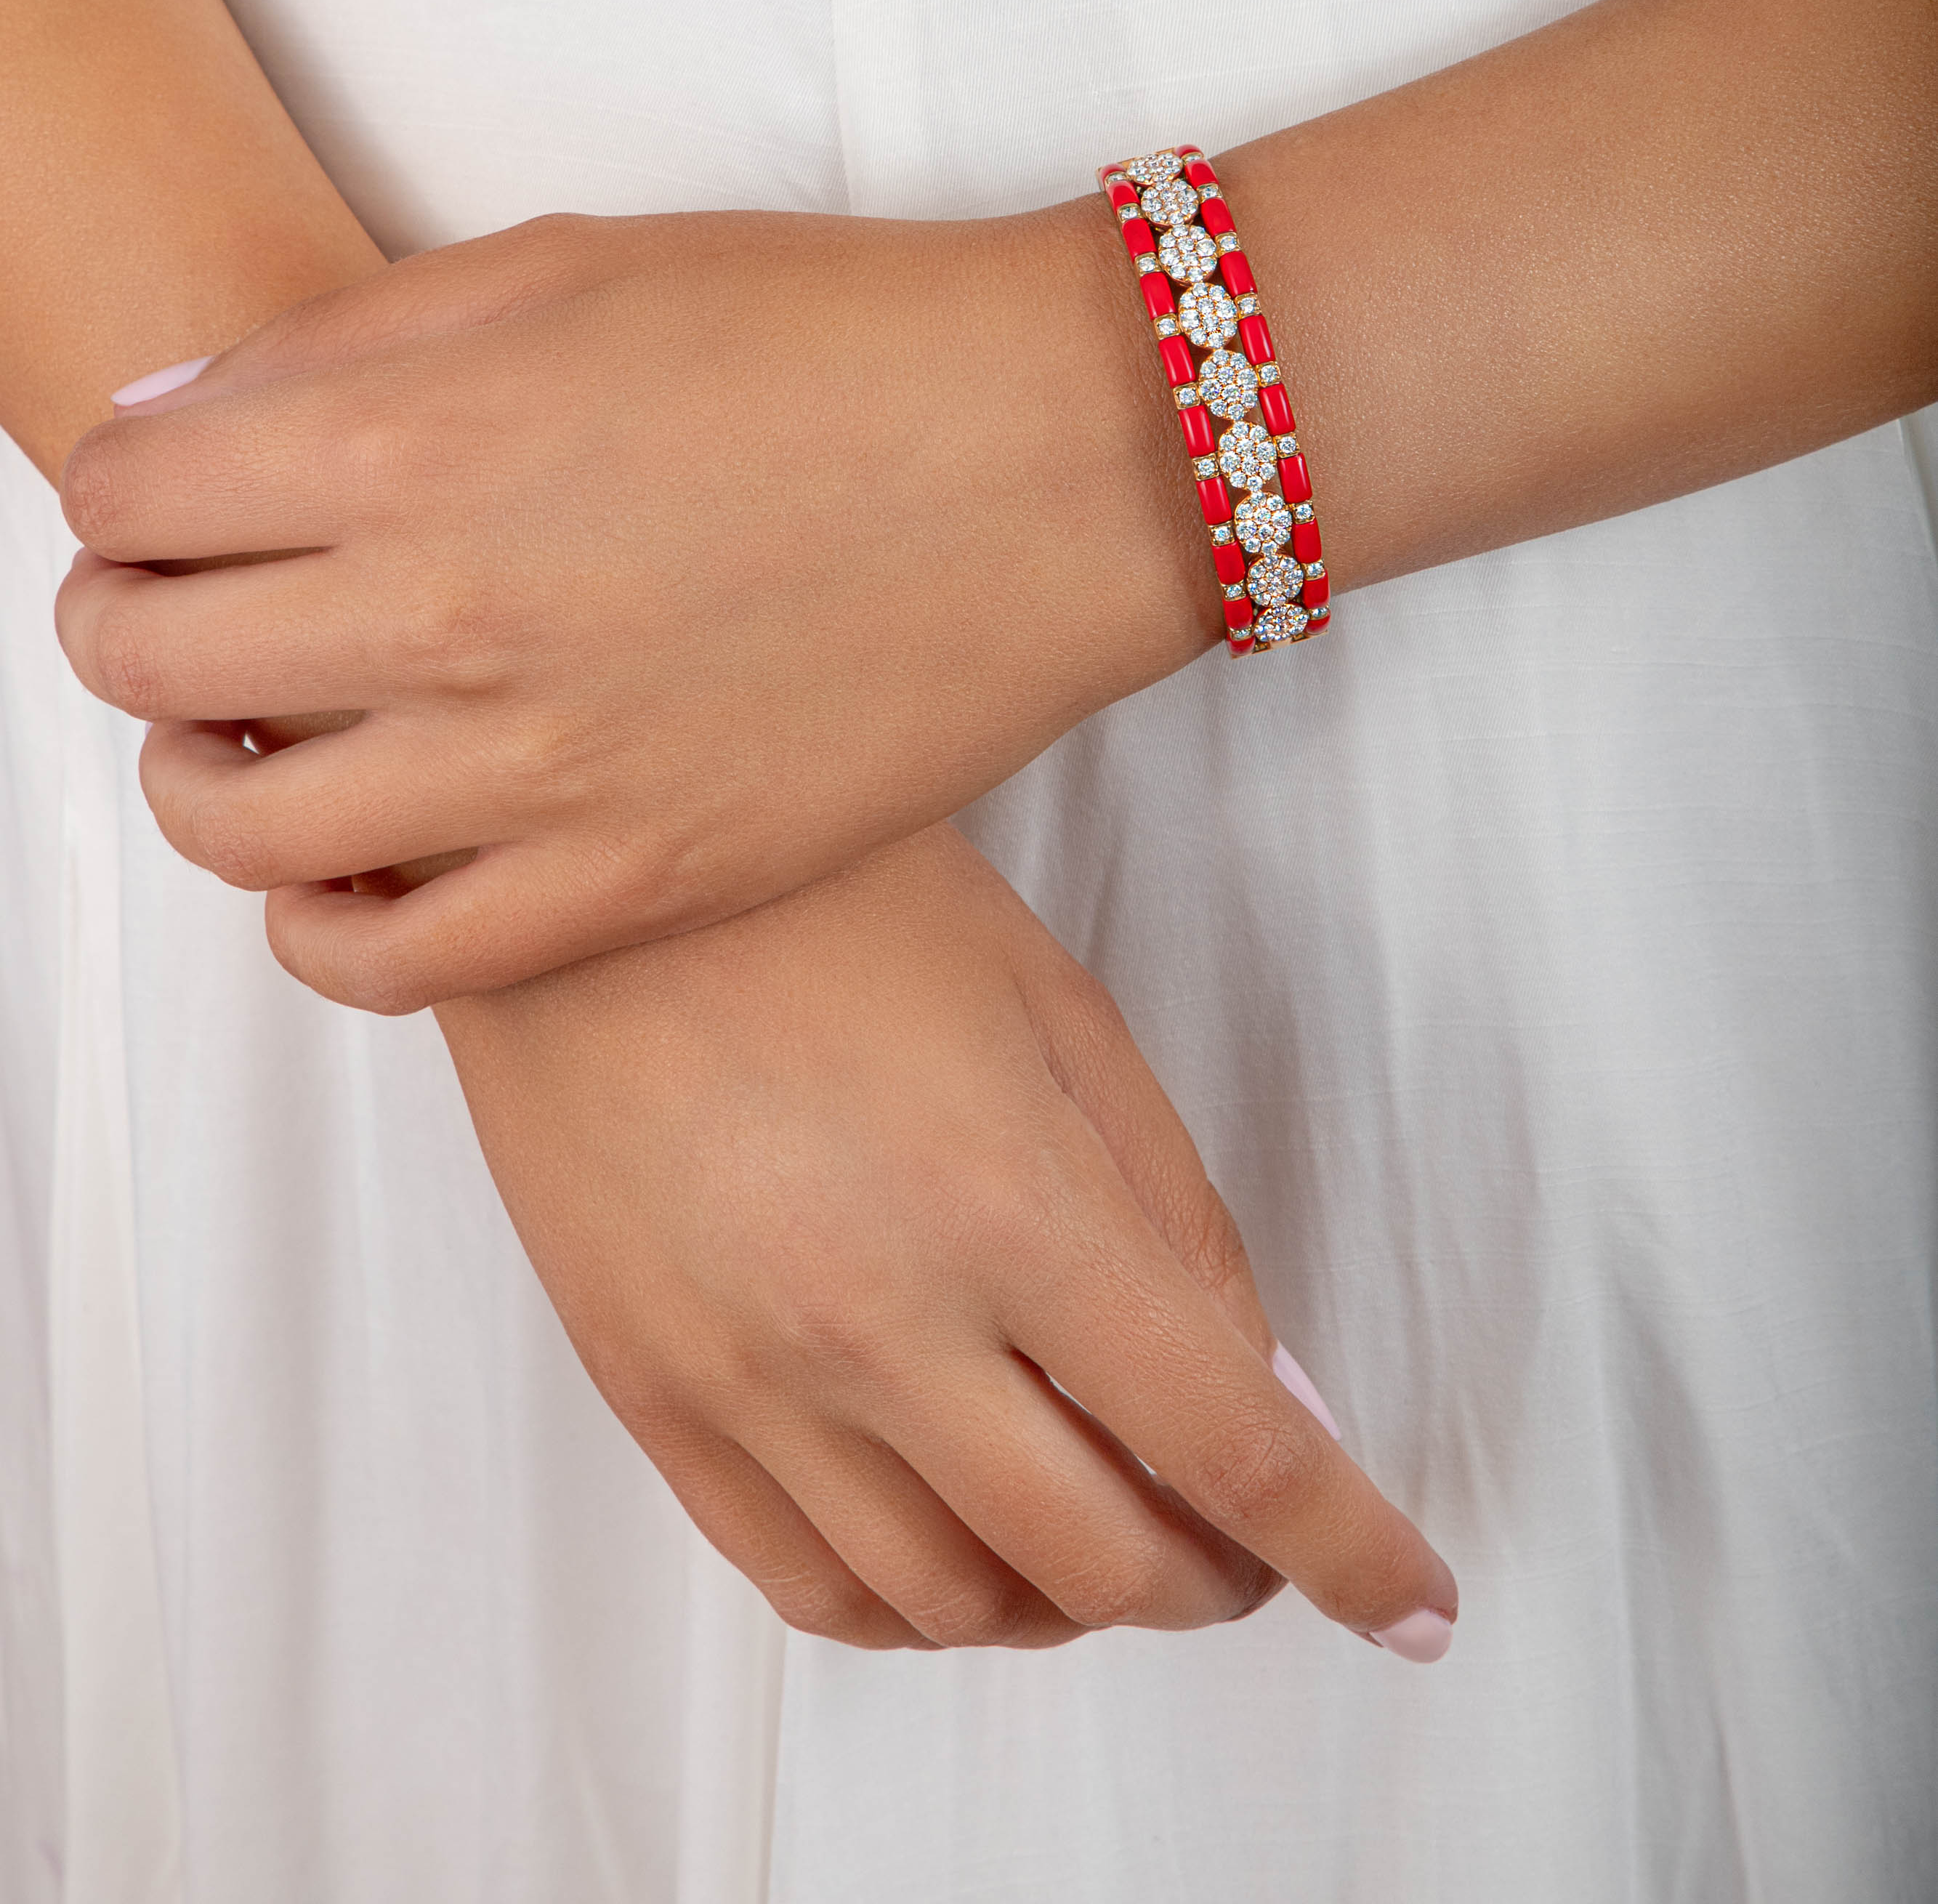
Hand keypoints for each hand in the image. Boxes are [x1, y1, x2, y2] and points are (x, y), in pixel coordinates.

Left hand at [56, 208, 1214, 1011]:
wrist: (1060, 451)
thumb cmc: (831, 333)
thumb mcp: (566, 266)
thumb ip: (345, 344)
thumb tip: (171, 430)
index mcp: (409, 435)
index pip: (124, 500)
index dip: (122, 496)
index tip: (169, 501)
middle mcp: (442, 615)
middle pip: (146, 665)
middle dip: (132, 627)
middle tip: (190, 611)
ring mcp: (535, 771)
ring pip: (237, 835)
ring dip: (208, 781)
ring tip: (264, 740)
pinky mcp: (634, 883)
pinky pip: (387, 965)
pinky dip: (322, 927)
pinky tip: (356, 862)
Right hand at [439, 822, 1456, 1656]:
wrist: (592, 876)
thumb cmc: (839, 905)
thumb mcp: (1062, 1019)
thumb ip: (1178, 1222)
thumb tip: (1276, 1397)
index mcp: (1014, 1211)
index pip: (1233, 1451)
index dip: (1352, 1553)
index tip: (1414, 1606)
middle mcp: (883, 1327)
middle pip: (1105, 1562)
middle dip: (1216, 1583)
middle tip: (1246, 1547)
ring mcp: (752, 1382)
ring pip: (956, 1606)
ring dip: (1071, 1604)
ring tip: (1104, 1533)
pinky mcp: (653, 1399)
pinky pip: (808, 1588)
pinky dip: (918, 1611)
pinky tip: (962, 1553)